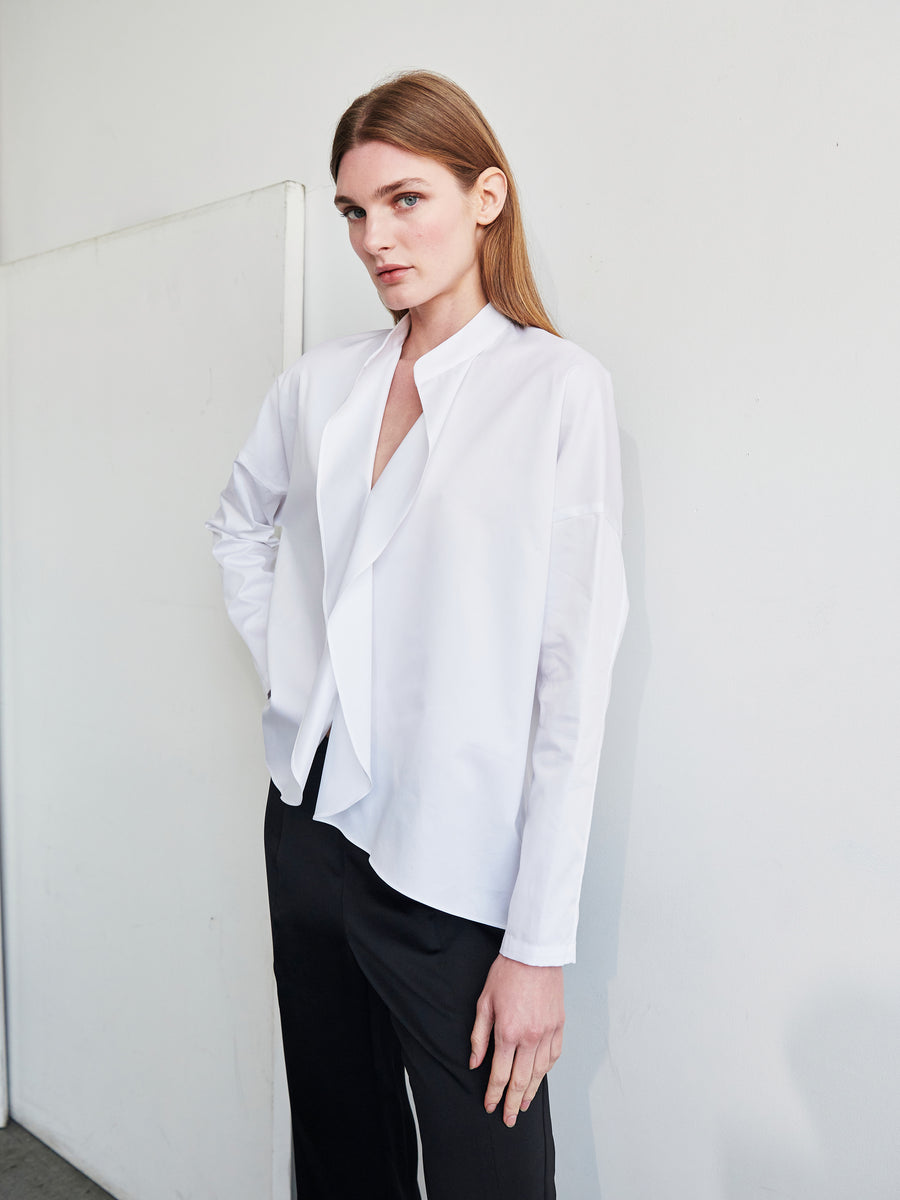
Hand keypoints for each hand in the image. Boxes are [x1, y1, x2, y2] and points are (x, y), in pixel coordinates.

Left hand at [469, 954, 564, 1126]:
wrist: (534, 954)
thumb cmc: (506, 974)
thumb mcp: (484, 1003)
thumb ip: (479, 1036)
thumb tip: (474, 1063)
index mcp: (508, 1032)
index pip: (500, 1074)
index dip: (493, 1093)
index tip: (489, 1106)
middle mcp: (530, 1037)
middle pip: (521, 1080)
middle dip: (512, 1102)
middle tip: (508, 1118)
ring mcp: (548, 1032)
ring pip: (540, 1072)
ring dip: (531, 1092)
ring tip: (524, 1105)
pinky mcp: (559, 1025)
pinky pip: (554, 1056)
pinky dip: (546, 1070)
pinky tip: (541, 1078)